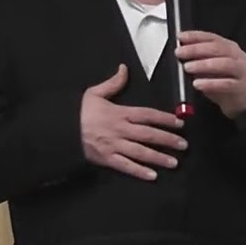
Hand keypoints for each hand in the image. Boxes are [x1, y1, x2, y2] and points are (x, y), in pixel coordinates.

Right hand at [80, 64, 187, 180]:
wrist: (61, 129)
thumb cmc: (79, 112)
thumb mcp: (95, 93)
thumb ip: (113, 83)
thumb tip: (124, 68)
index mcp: (120, 113)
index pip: (148, 115)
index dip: (165, 119)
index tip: (179, 123)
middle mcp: (120, 130)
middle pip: (149, 135)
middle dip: (168, 140)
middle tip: (183, 145)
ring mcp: (114, 146)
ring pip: (141, 152)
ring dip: (159, 157)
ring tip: (174, 162)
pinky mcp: (107, 159)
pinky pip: (126, 166)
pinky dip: (139, 171)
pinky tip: (152, 176)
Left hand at [176, 30, 245, 118]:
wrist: (239, 99)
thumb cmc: (224, 79)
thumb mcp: (209, 66)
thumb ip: (197, 57)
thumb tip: (181, 49)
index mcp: (228, 47)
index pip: (211, 37)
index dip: (195, 36)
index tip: (181, 37)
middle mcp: (236, 56)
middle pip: (217, 48)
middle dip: (196, 49)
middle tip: (180, 53)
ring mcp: (241, 71)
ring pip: (224, 64)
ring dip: (203, 65)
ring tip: (188, 67)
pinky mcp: (241, 87)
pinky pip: (226, 84)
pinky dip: (211, 83)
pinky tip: (198, 84)